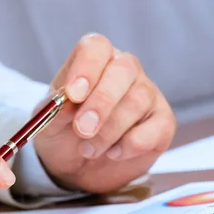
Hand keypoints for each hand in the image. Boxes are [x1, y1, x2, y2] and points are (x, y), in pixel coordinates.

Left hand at [34, 34, 175, 193]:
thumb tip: (69, 104)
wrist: (79, 165)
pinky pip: (155, 127)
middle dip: (101, 103)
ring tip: (87, 149)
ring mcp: (147, 93)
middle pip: (123, 70)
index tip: (73, 94)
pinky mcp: (163, 120)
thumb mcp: (50, 122)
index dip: (86, 68)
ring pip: (137, 101)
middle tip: (82, 129)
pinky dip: (131, 145)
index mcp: (94, 60)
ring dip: (109, 131)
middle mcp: (124, 69)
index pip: (96, 47)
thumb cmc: (63, 132)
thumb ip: (56, 110)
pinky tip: (113, 153)